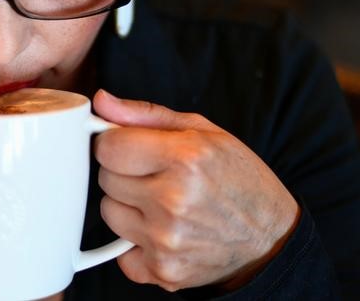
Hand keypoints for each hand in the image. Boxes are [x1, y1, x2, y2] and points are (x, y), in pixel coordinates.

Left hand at [93, 90, 298, 291]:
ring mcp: (166, 239)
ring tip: (162, 203)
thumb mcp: (202, 131)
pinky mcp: (163, 270)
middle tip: (156, 176)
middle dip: (125, 174)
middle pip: (105, 179)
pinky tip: (164, 231)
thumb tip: (101, 101)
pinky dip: (136, 244)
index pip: (107, 148)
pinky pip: (121, 252)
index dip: (114, 145)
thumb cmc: (238, 178)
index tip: (129, 148)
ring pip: (109, 213)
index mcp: (184, 158)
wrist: (271, 239)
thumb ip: (145, 115)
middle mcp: (173, 200)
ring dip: (128, 207)